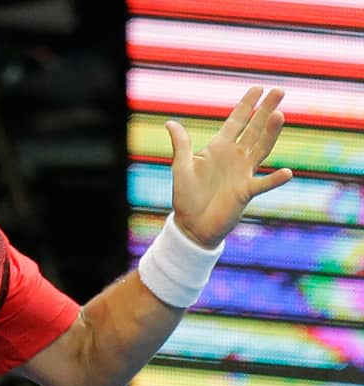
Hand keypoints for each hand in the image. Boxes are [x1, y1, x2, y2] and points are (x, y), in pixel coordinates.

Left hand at [166, 86, 293, 247]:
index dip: (246, 105)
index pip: (236, 122)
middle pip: (253, 130)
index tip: (258, 88)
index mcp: (218, 148)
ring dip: (271, 133)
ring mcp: (243, 174)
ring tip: (279, 115)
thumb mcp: (180, 167)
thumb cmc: (186, 196)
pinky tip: (286, 172)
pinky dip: (274, 180)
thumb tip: (170, 123)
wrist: (192, 225)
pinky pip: (262, 185)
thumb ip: (181, 145)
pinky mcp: (245, 193)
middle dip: (265, 110)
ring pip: (261, 149)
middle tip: (279, 90)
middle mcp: (234, 157)